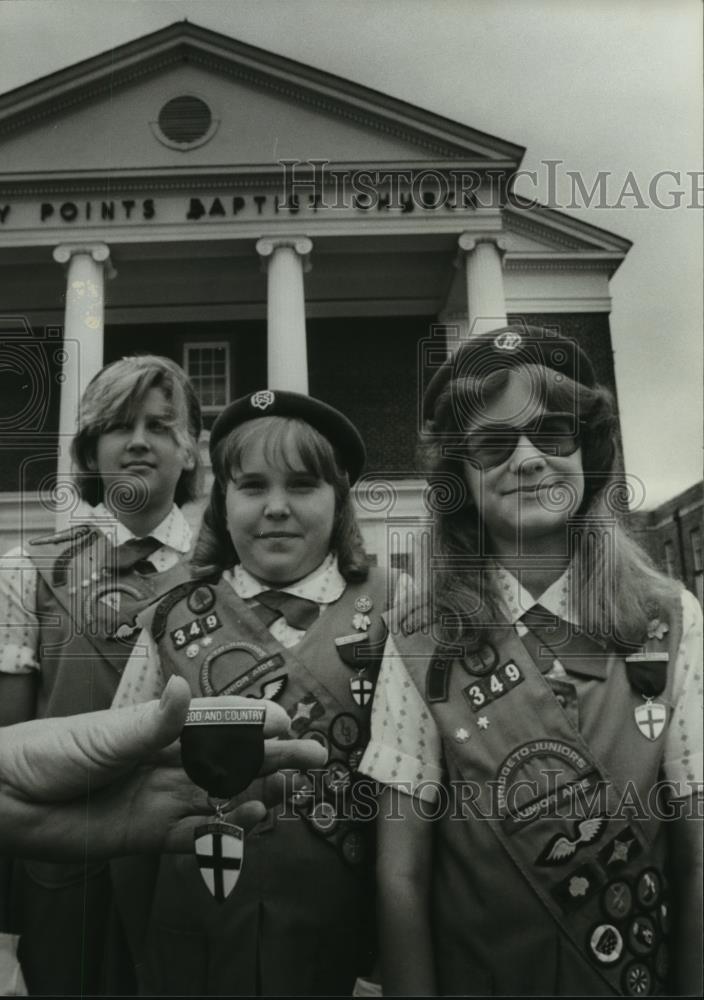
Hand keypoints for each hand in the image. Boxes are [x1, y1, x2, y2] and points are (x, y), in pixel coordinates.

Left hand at [0, 677, 326, 858]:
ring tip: (288, 794)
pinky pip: (198, 835)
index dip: (255, 722)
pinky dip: (226, 832)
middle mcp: (169, 761)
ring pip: (224, 797)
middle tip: (313, 757)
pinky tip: (250, 825)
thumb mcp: (105, 734)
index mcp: (161, 727)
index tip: (286, 722)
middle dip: (274, 756)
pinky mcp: (150, 834)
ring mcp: (163, 798)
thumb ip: (152, 722)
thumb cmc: (51, 752)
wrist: (9, 800)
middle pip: (233, 760)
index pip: (221, 722)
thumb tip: (184, 690)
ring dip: (258, 794)